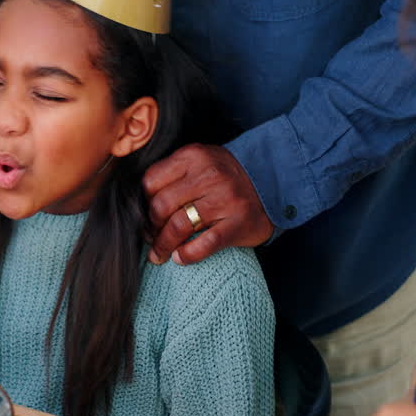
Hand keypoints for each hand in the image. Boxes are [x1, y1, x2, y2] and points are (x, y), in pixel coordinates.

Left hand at [142, 144, 273, 264]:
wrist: (274, 180)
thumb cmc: (228, 175)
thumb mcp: (201, 161)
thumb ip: (174, 173)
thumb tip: (141, 202)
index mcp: (193, 157)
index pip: (151, 181)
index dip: (142, 204)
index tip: (144, 217)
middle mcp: (209, 175)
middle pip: (161, 206)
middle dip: (150, 228)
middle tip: (150, 239)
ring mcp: (225, 199)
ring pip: (179, 226)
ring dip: (163, 246)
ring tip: (159, 255)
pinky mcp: (238, 222)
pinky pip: (205, 244)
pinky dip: (188, 255)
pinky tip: (180, 258)